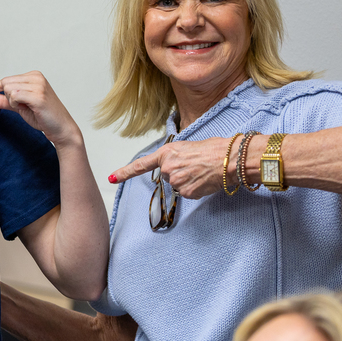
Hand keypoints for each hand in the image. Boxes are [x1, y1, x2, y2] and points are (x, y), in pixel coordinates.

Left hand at [0, 71, 80, 146]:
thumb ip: (4, 101)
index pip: (5, 79)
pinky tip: (28, 108)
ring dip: (13, 101)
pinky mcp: (38, 95)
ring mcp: (38, 85)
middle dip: (7, 97)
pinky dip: (16, 104)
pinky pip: (14, 96)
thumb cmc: (43, 117)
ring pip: (8, 89)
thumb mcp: (20, 107)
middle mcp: (36, 77)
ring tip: (27, 107)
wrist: (61, 129)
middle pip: (5, 83)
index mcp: (33, 76)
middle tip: (21, 106)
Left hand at [109, 136, 235, 199]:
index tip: (111, 178)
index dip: (124, 173)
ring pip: (177, 185)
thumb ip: (175, 158)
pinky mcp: (186, 192)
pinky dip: (195, 189)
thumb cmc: (214, 149)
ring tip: (202, 171)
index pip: (140, 165)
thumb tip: (175, 168)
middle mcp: (167, 168)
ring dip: (188, 181)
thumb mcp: (187, 147)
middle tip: (195, 165)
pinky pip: (187, 193)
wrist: (230, 159)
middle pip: (167, 176)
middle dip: (179, 173)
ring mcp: (176, 181)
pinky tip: (204, 180)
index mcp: (166, 153)